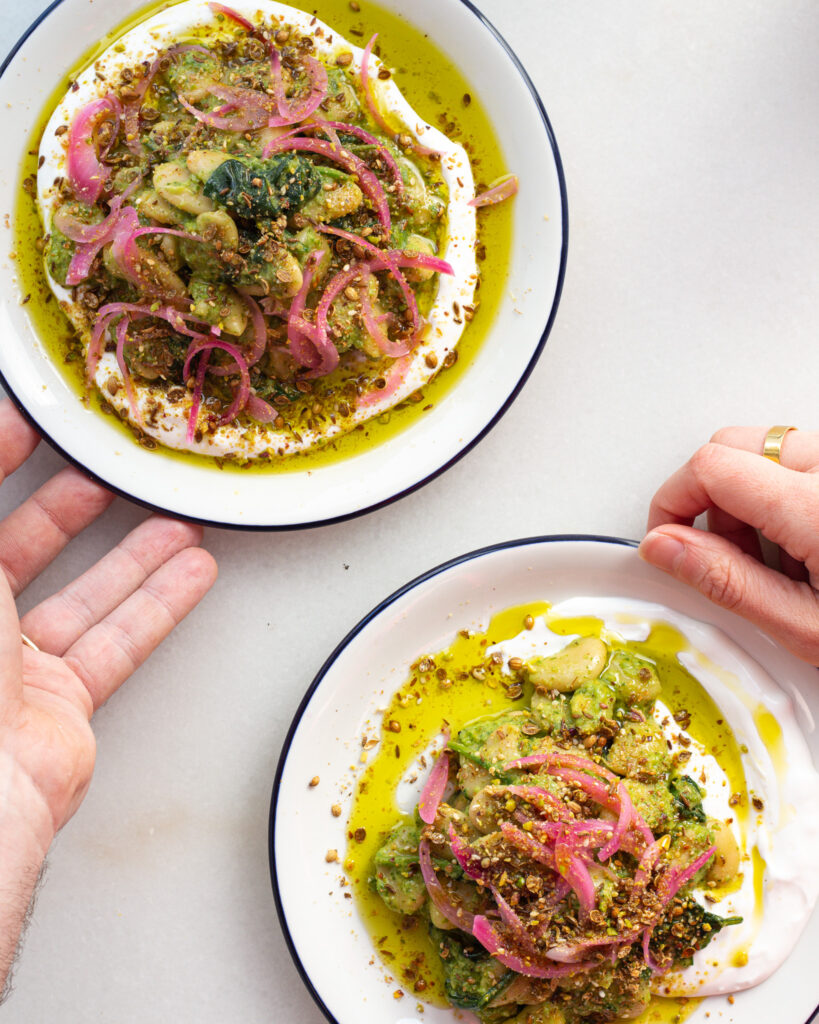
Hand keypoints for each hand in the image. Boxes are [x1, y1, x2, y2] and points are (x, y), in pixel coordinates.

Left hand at [0, 399, 216, 991]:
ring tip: (174, 513)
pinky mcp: (61, 703)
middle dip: (68, 503)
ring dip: (133, 551)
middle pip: (22, 548)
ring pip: (84, 594)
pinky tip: (191, 571)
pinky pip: (119, 642)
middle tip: (106, 466)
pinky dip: (160, 604)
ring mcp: (13, 668)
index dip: (0, 456)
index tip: (34, 422)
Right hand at [639, 426, 818, 664]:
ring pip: (763, 450)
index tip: (666, 544)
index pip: (710, 466)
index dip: (671, 503)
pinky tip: (800, 545)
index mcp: (816, 505)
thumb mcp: (809, 627)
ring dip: (746, 499)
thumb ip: (729, 582)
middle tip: (717, 557)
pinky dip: (780, 496)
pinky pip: (797, 460)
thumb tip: (664, 548)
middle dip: (706, 500)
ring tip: (771, 561)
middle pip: (730, 446)